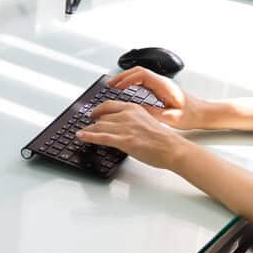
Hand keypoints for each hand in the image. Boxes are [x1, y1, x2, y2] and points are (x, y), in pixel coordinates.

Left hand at [77, 101, 191, 169]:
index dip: (98, 109)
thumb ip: (132, 120)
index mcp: (133, 108)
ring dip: (88, 130)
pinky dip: (88, 136)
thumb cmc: (162, 138)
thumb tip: (121, 124)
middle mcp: (127, 115)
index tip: (93, 113)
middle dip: (93, 123)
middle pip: (102, 117)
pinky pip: (101, 137)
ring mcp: (125, 127)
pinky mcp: (124, 140)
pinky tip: (81, 136)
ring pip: (99, 126)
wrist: (171, 148)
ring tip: (81, 133)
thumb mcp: (146, 121)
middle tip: (87, 127)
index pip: (109, 105)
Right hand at [108, 67, 208, 129]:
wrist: (203, 113)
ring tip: (114, 86)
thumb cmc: (192, 115)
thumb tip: (137, 110)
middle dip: (122, 76)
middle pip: (138, 72)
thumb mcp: (171, 118)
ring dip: (126, 79)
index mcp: (164, 86)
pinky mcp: (161, 89)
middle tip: (110, 85)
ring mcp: (161, 84)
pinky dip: (132, 83)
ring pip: (140, 75)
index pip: (142, 74)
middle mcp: (162, 82)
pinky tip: (126, 90)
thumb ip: (154, 113)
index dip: (127, 79)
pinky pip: (143, 81)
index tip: (116, 86)